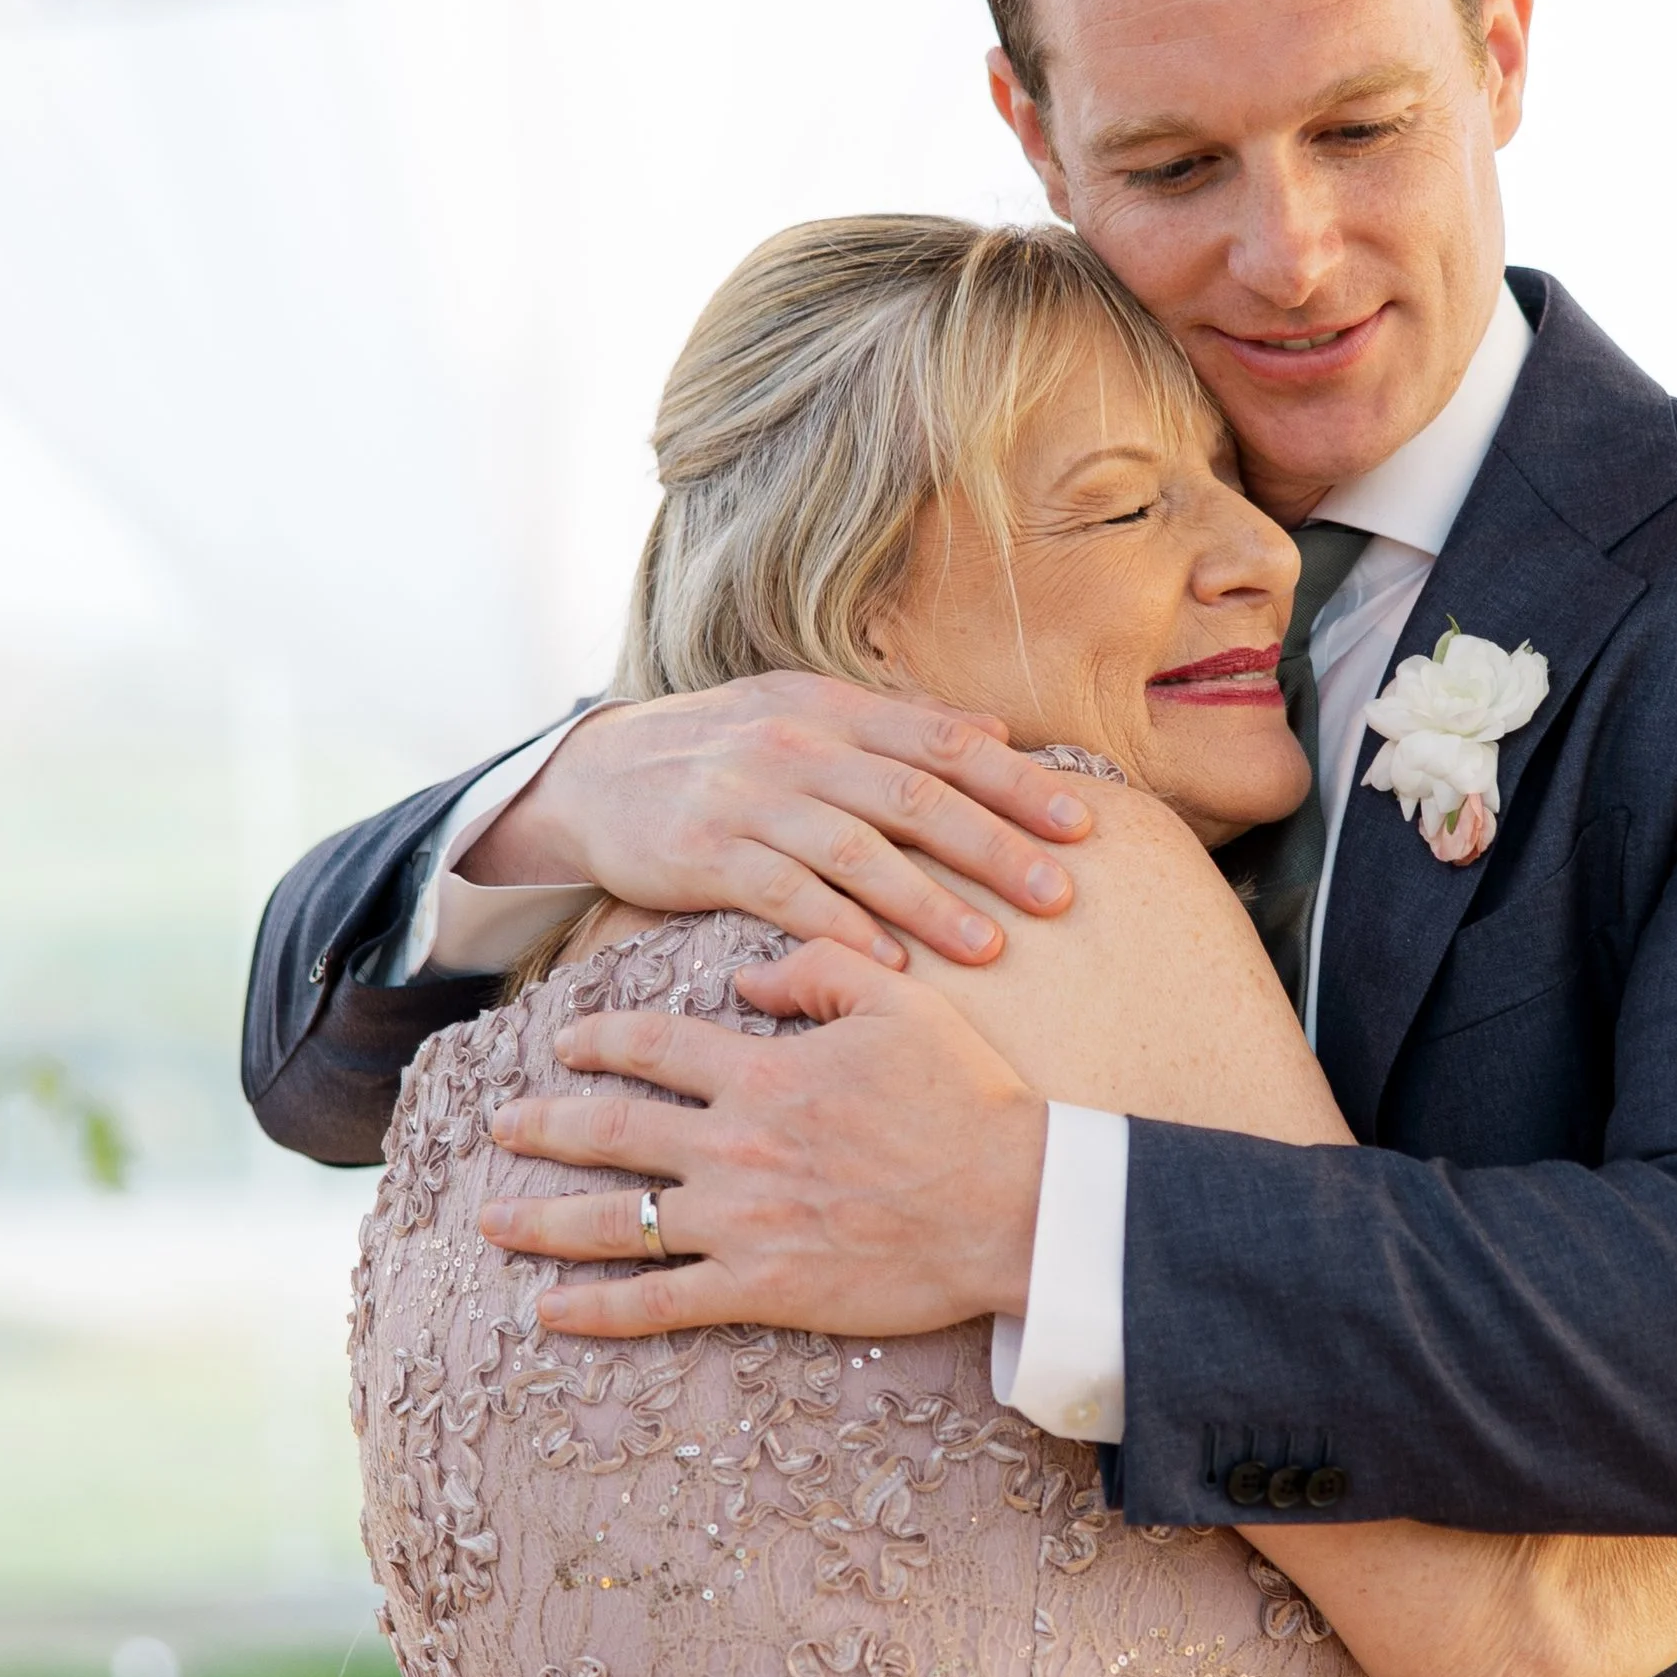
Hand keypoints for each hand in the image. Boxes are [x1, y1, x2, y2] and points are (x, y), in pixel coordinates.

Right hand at [465, 674, 1097, 967]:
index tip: (1080, 826)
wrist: (596, 776)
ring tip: (991, 947)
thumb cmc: (724, 751)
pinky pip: (786, 894)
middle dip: (995, 848)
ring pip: (858, 851)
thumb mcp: (806, 713)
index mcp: (833, 708)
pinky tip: (891, 967)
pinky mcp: (705, 853)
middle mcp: (797, 744)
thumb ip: (898, 726)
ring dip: (930, 903)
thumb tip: (996, 733)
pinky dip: (843, 930)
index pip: (943, 743)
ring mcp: (749, 798)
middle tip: (1060, 895)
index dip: (1017, 784)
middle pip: (915, 797)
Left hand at [477, 943, 1046, 1338]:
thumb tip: (743, 975)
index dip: (601, 1041)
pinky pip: (659, 1301)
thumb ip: (817, 971)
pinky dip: (597, 1310)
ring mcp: (739, 1221)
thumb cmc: (966, 1101)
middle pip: (612, 1131)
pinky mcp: (760, 1288)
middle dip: (545, 1125)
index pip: (655, 1047)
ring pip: (614, 1221)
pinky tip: (549, 1311)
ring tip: (490, 1218)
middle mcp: (734, 1145)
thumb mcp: (901, 1002)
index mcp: (764, 1072)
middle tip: (502, 1125)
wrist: (1011, 1205)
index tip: (566, 1043)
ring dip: (543, 1218)